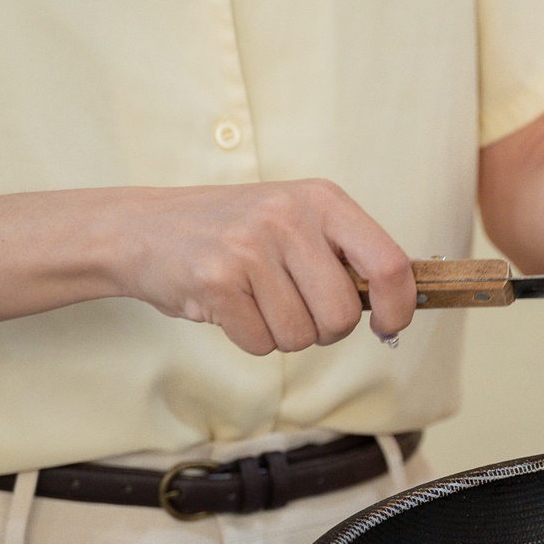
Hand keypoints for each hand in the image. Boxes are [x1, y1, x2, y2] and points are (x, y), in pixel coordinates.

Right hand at [115, 179, 415, 354]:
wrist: (144, 229)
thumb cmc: (233, 233)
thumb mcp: (296, 220)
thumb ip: (345, 256)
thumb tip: (398, 307)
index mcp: (323, 199)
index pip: (389, 263)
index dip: (399, 307)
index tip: (387, 325)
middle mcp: (290, 217)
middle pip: (342, 315)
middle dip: (324, 329)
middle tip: (295, 308)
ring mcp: (251, 247)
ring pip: (301, 336)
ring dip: (282, 334)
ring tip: (256, 299)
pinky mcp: (217, 280)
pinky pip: (261, 343)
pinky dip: (249, 338)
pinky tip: (230, 306)